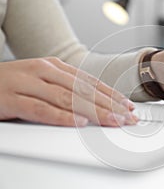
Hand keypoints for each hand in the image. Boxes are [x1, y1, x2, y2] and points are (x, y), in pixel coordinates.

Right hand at [0, 57, 137, 126]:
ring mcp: (28, 83)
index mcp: (55, 66)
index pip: (89, 82)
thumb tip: (95, 103)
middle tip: (126, 117)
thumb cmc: (16, 83)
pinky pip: (41, 109)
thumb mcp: (45, 80)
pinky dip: (62, 116)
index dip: (111, 94)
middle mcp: (44, 71)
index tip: (126, 106)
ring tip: (112, 121)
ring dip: (94, 111)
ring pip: (67, 99)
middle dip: (109, 105)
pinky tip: (79, 122)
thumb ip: (67, 89)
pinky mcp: (11, 98)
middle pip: (83, 90)